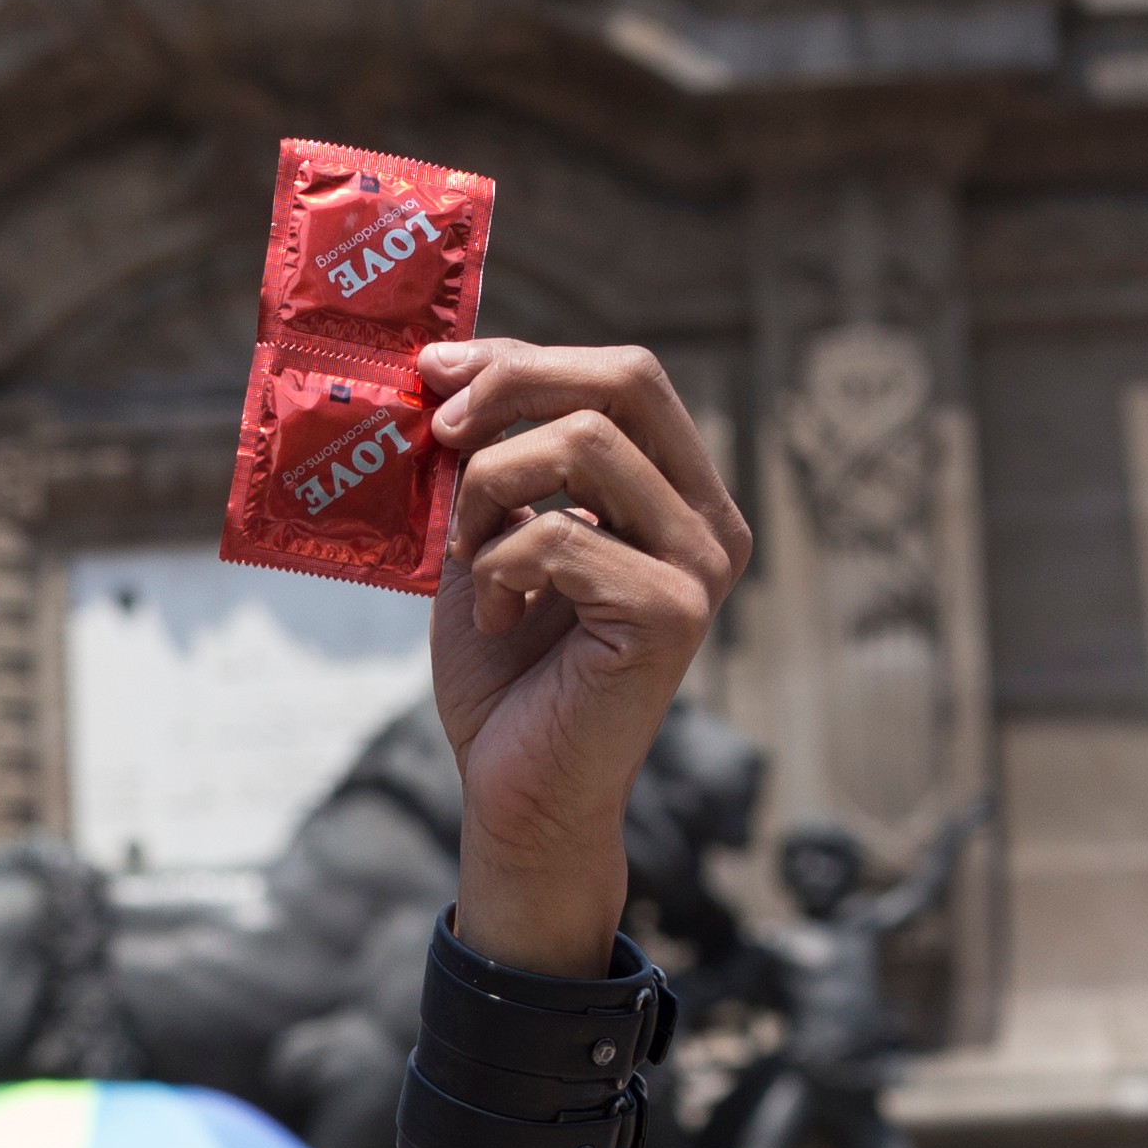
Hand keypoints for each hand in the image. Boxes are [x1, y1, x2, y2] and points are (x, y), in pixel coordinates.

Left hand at [419, 341, 749, 967]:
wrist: (514, 791)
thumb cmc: (505, 674)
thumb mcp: (489, 541)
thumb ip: (492, 459)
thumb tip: (448, 367)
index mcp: (680, 495)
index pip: (625, 377)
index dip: (527, 355)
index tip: (437, 370)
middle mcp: (710, 522)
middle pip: (628, 380)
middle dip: (513, 386)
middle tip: (436, 430)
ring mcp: (701, 566)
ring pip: (584, 448)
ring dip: (489, 492)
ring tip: (467, 558)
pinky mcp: (671, 612)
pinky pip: (559, 535)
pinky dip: (499, 568)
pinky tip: (498, 620)